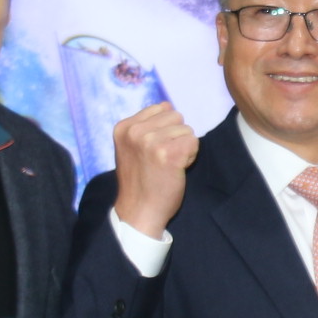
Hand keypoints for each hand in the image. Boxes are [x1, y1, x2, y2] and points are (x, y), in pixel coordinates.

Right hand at [111, 102, 197, 238]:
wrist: (139, 211)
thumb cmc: (140, 181)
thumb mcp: (132, 148)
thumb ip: (146, 126)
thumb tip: (168, 105)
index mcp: (124, 127)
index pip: (161, 108)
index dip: (165, 128)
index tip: (154, 150)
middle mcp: (135, 131)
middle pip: (176, 116)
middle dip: (176, 136)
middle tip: (164, 159)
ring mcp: (150, 141)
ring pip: (186, 129)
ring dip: (184, 147)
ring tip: (169, 165)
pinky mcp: (168, 154)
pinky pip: (193, 142)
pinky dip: (191, 156)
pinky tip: (177, 169)